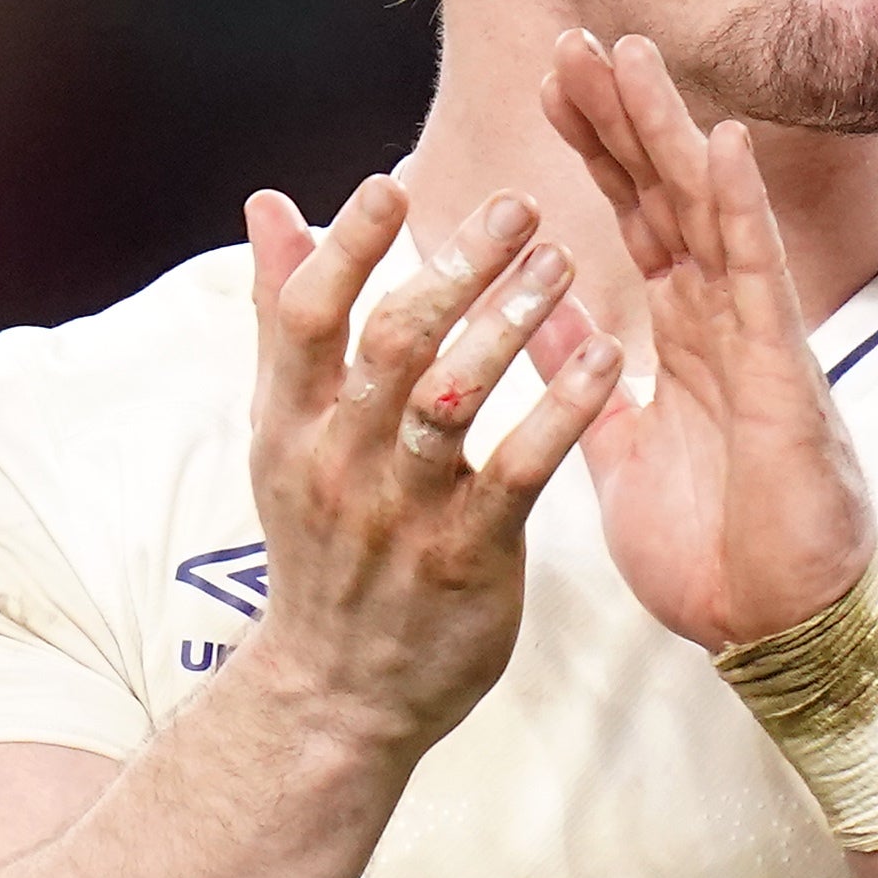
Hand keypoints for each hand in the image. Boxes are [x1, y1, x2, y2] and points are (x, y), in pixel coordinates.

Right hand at [229, 174, 619, 759]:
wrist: (335, 693)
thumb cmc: (321, 546)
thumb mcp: (283, 433)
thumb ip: (284, 315)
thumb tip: (270, 204)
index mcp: (289, 425)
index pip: (308, 315)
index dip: (348, 246)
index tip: (395, 183)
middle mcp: (337, 462)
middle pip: (392, 344)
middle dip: (454, 267)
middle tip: (517, 206)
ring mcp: (400, 513)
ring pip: (454, 399)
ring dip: (511, 323)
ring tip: (562, 264)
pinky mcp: (466, 558)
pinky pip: (519, 472)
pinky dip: (562, 410)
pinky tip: (607, 361)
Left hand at [539, 29, 877, 648]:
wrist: (771, 630)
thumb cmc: (711, 550)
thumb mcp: (615, 450)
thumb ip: (579, 377)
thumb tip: (534, 316)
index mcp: (683, 336)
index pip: (633, 219)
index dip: (594, 150)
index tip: (550, 84)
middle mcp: (721, 321)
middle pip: (667, 195)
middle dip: (622, 116)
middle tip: (574, 38)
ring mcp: (756, 339)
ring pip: (709, 213)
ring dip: (668, 132)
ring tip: (630, 55)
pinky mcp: (782, 374)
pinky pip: (758, 277)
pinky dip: (738, 208)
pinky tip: (720, 142)